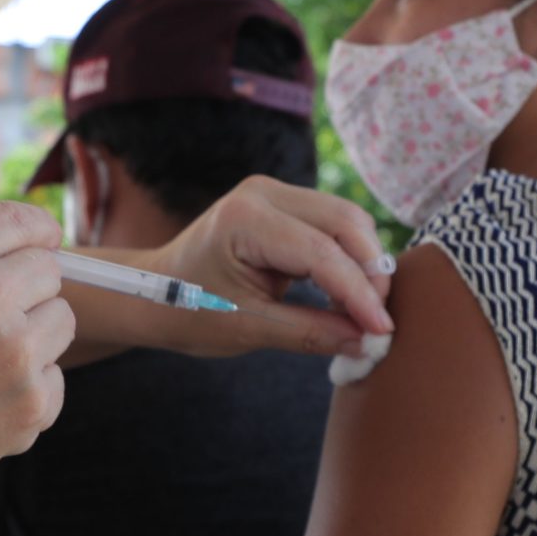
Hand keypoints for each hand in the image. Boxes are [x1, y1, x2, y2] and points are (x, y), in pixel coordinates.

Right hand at [0, 202, 72, 515]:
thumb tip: (26, 247)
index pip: (23, 220)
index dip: (36, 233)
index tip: (43, 244)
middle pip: (49, 271)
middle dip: (26, 293)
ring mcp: (15, 348)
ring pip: (61, 322)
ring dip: (33, 340)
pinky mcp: (31, 400)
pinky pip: (55, 379)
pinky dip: (28, 393)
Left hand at [152, 176, 395, 356]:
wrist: (154, 294)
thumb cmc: (189, 311)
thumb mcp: (248, 329)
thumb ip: (310, 333)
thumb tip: (367, 342)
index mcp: (245, 220)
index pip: (322, 253)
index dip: (359, 293)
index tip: (382, 330)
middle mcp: (263, 193)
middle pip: (346, 222)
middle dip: (371, 273)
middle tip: (379, 322)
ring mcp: (275, 193)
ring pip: (347, 221)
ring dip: (364, 265)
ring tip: (364, 313)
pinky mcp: (284, 204)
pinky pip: (333, 225)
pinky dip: (349, 259)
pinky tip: (348, 296)